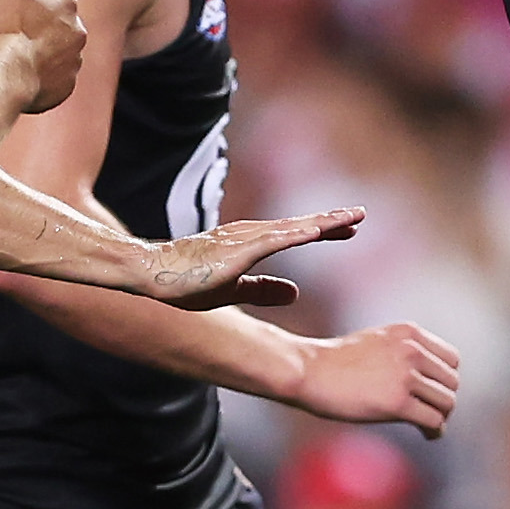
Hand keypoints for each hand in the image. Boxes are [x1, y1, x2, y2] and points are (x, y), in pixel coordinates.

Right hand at [0, 0, 91, 112]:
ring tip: (17, 50)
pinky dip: (44, 72)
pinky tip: (23, 72)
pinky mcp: (67, 86)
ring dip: (44, 44)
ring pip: (61, 45)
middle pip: (62, 15)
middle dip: (43, 16)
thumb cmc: (4, 30)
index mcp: (67, 3)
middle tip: (14, 25)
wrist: (3, 80)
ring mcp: (74, 61)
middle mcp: (79, 31)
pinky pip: (57, 74)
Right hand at [124, 202, 362, 310]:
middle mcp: (250, 235)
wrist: (149, 274)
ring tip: (352, 217)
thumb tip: (295, 293)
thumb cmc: (184, 282)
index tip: (348, 228)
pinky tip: (320, 230)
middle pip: (299, 227)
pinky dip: (300, 234)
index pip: (293, 235)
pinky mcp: (238, 250)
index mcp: (249, 244)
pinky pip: (276, 240)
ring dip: (323, 222)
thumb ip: (263, 290)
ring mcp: (244, 240)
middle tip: (359, 215)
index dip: (322, 231)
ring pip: (293, 229)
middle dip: (331, 221)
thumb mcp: (232, 291)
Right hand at [291, 320, 461, 437]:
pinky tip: (427, 435)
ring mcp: (405, 377)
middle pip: (452, 382)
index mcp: (409, 334)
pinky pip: (433, 420)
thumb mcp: (376, 342)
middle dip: (443, 400)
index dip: (445, 379)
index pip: (452, 359)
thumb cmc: (335, 362)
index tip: (434, 392)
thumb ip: (403, 352)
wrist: (307, 370)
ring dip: (441, 417)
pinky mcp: (397, 403)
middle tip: (431, 413)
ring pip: (447, 402)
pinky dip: (435, 431)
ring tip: (429, 426)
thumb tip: (425, 378)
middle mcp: (412, 351)